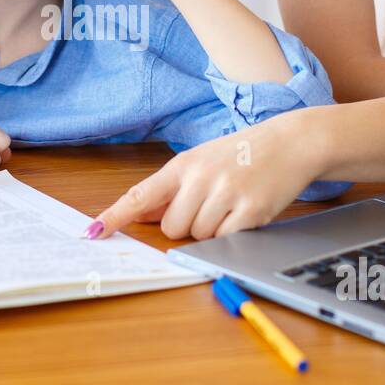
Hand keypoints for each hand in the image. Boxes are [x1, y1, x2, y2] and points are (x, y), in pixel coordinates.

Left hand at [87, 111, 322, 239]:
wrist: (291, 143)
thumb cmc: (240, 155)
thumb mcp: (201, 161)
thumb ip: (170, 189)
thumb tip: (138, 214)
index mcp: (183, 165)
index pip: (140, 194)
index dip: (115, 216)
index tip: (94, 232)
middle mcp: (201, 178)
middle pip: (171, 227)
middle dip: (186, 225)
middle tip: (208, 205)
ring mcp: (226, 194)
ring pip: (198, 236)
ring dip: (210, 231)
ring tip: (230, 204)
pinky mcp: (251, 211)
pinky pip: (224, 241)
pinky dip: (230, 236)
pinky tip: (243, 213)